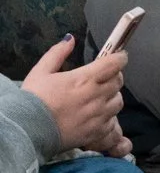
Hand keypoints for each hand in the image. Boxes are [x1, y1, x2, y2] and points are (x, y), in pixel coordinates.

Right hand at [22, 37, 128, 157]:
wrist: (27, 129)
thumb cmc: (33, 99)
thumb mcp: (40, 72)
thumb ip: (57, 54)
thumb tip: (70, 39)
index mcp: (85, 79)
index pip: (114, 64)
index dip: (119, 58)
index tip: (118, 57)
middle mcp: (96, 96)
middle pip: (118, 82)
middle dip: (114, 77)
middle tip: (103, 78)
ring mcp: (99, 116)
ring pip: (118, 103)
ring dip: (112, 98)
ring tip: (99, 98)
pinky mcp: (97, 133)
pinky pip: (114, 125)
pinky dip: (109, 120)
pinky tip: (98, 118)